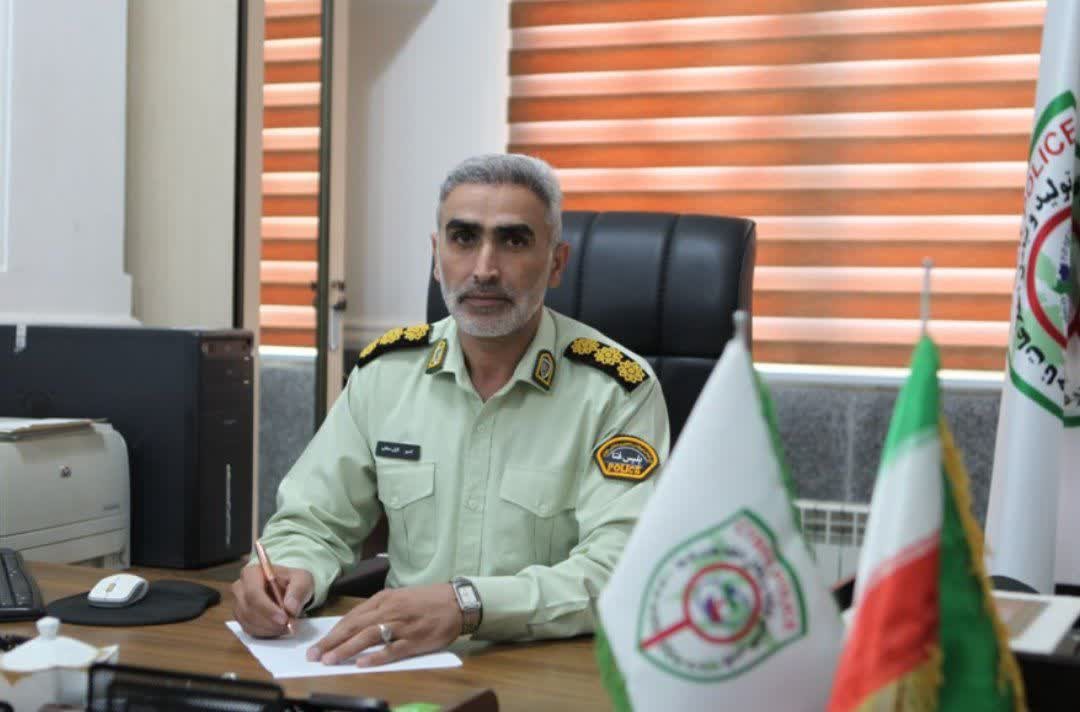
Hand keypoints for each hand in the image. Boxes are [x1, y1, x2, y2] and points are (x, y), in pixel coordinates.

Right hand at [231, 563, 313, 637]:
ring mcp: (237, 604)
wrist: (288, 589)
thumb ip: (298, 590)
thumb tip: (291, 608)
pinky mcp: (240, 618)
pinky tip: (278, 629)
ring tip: (287, 627)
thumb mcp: (302, 579)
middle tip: (289, 626)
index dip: (267, 608)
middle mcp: (239, 588)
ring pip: (248, 622)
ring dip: (269, 629)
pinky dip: (265, 633)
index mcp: (251, 573)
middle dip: (270, 622)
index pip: (253, 592)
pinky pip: (249, 630)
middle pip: (248, 610)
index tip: (284, 619)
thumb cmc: (293, 581)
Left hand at [308, 584, 462, 666]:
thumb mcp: (399, 597)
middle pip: (354, 627)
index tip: (317, 645)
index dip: (332, 632)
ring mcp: (402, 625)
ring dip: (347, 649)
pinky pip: (392, 649)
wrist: (456, 602)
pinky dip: (376, 657)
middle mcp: (389, 610)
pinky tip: (362, 664)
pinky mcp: (414, 640)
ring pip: (368, 637)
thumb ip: (378, 610)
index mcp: (383, 599)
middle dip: (332, 642)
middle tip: (314, 656)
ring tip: (330, 661)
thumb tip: (354, 625)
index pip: (351, 617)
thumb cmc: (427, 600)